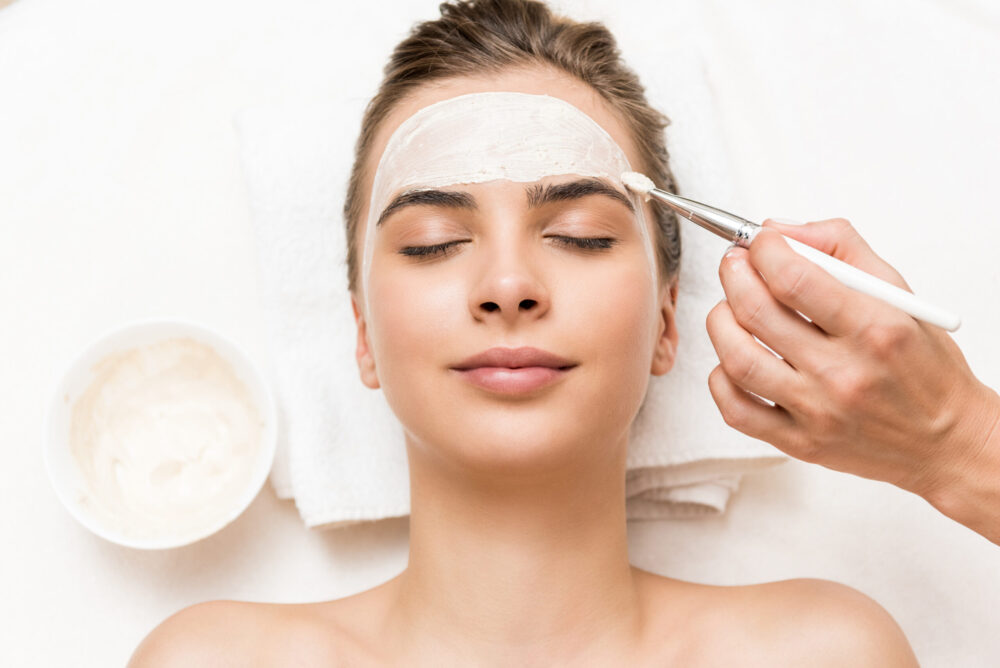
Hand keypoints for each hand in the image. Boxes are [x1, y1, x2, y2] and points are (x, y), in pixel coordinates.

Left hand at [705, 218, 999, 510]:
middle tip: (735, 264)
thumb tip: (780, 230)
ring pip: (737, 359)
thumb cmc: (922, 366)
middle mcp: (844, 373)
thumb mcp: (900, 294)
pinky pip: (735, 409)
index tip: (758, 241)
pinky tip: (734, 358)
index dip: (763, 249)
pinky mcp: (800, 443)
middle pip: (756, 313)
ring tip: (729, 308)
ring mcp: (818, 412)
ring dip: (720, 322)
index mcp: (875, 329)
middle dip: (734, 275)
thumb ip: (841, 248)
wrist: (947, 441)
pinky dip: (720, 377)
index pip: (795, 278)